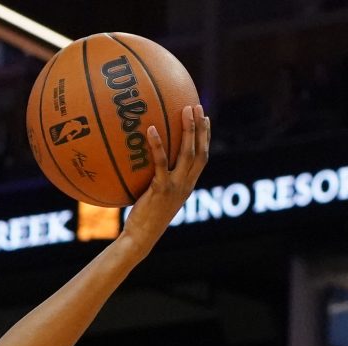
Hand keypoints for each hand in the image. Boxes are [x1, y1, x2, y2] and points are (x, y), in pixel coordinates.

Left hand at [120, 104, 210, 256]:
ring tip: (185, 109)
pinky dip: (157, 145)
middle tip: (197, 106)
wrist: (141, 238)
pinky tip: (150, 130)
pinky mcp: (162, 189)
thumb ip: (156, 181)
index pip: (203, 158)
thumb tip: (143, 164)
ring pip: (188, 153)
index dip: (206, 137)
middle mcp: (186, 184)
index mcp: (187, 185)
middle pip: (201, 151)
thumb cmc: (143, 219)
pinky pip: (161, 162)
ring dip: (189, 130)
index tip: (205, 119)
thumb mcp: (155, 198)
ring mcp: (176, 186)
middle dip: (201, 127)